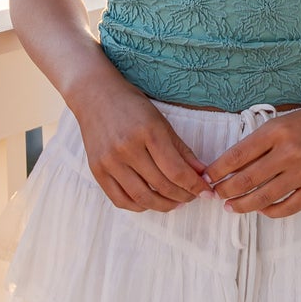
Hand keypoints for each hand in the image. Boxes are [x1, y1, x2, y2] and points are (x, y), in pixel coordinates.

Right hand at [70, 79, 212, 212]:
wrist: (94, 95)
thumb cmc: (131, 105)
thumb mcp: (161, 121)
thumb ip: (181, 150)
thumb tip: (201, 174)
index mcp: (148, 132)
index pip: (177, 170)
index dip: (195, 186)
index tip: (206, 193)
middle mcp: (127, 148)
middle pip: (162, 186)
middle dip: (183, 196)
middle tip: (193, 197)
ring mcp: (110, 161)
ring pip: (142, 198)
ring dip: (164, 205)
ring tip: (175, 202)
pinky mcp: (97, 170)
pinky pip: (120, 199)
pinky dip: (139, 206)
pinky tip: (151, 201)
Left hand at [202, 103, 300, 218]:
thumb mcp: (278, 125)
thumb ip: (255, 146)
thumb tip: (226, 171)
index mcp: (275, 131)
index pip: (236, 156)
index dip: (217, 171)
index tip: (207, 178)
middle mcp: (289, 152)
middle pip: (246, 179)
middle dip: (224, 190)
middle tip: (215, 195)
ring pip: (263, 197)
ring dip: (241, 205)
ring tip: (230, 206)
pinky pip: (287, 208)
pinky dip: (269, 211)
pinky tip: (260, 209)